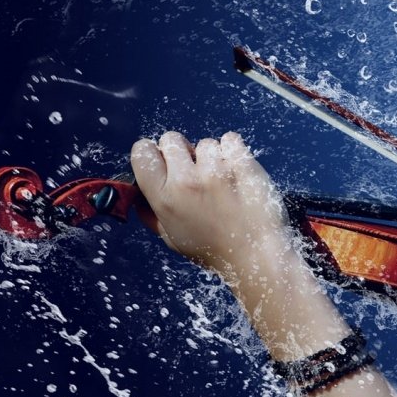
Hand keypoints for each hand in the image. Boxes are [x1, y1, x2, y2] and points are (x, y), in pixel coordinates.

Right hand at [130, 131, 290, 273]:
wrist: (257, 257)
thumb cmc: (216, 251)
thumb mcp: (173, 240)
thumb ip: (153, 216)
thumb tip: (139, 197)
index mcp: (165, 198)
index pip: (142, 152)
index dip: (151, 153)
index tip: (163, 161)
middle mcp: (186, 181)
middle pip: (171, 139)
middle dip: (181, 152)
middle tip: (195, 171)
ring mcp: (215, 170)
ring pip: (204, 143)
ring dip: (212, 157)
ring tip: (223, 181)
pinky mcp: (242, 164)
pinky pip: (230, 139)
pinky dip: (233, 151)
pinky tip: (237, 170)